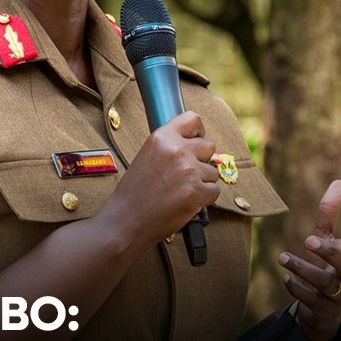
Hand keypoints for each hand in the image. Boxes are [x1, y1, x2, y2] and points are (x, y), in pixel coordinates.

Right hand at [108, 110, 219, 245]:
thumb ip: (169, 147)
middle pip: (210, 146)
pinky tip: (186, 202)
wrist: (126, 220)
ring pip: (213, 172)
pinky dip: (204, 199)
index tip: (197, 140)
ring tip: (181, 192)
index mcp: (161, 138)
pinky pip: (214, 191)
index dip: (198, 131)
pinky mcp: (196, 192)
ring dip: (203, 182)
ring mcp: (189, 171)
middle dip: (202, 160)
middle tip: (187, 174)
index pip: (193, 119)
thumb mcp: (147, 156)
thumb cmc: (134, 193)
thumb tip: (195, 146)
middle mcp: (177, 150)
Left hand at [277, 179, 340, 340]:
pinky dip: (297, 288)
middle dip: (330, 252)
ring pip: (326, 285)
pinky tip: (286, 277)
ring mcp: (336, 297)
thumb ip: (329, 213)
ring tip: (282, 257)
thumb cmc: (325, 268)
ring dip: (304, 269)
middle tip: (308, 239)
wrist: (317, 310)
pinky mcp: (322, 311)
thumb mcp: (325, 239)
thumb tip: (340, 181)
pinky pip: (312, 301)